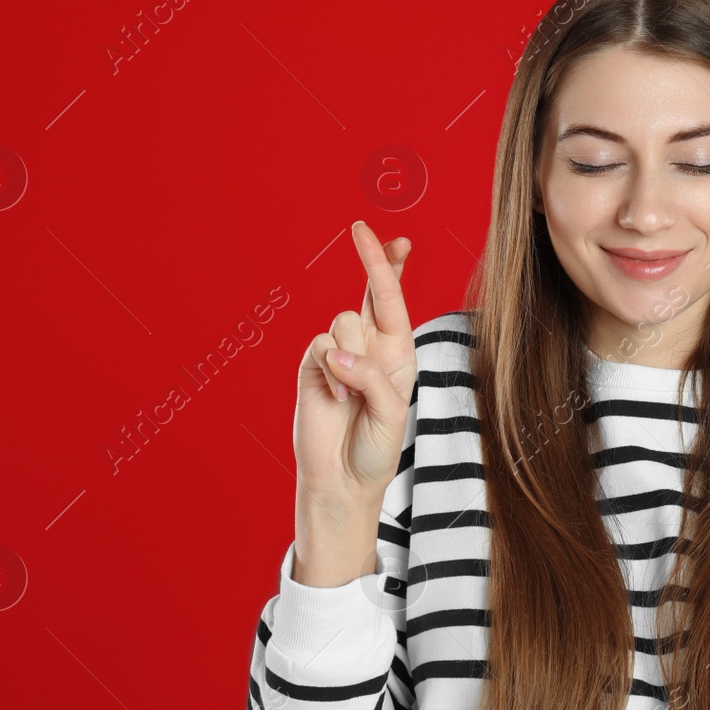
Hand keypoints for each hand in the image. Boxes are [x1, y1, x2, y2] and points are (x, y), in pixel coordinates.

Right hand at [294, 221, 416, 498]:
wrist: (341, 480)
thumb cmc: (375, 448)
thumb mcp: (390, 412)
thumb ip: (371, 376)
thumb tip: (336, 352)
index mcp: (397, 354)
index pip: (395, 302)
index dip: (393, 267)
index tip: (398, 238)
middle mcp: (370, 348)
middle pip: (369, 292)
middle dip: (372, 259)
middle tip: (362, 229)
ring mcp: (339, 355)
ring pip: (344, 322)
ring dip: (351, 355)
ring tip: (352, 395)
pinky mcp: (312, 367)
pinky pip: (320, 345)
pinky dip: (330, 369)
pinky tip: (336, 397)